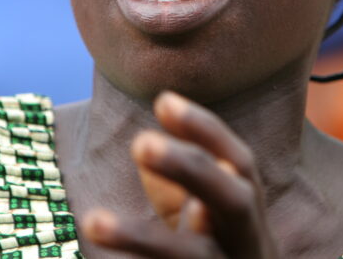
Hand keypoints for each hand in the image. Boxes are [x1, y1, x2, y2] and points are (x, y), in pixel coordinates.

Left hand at [82, 91, 279, 257]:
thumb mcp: (212, 225)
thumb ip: (191, 187)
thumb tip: (150, 136)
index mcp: (249, 219)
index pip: (240, 162)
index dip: (206, 130)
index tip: (163, 99)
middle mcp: (250, 248)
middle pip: (232, 201)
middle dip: (190, 168)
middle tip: (138, 140)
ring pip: (193, 258)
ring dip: (143, 238)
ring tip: (92, 220)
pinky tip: (96, 245)